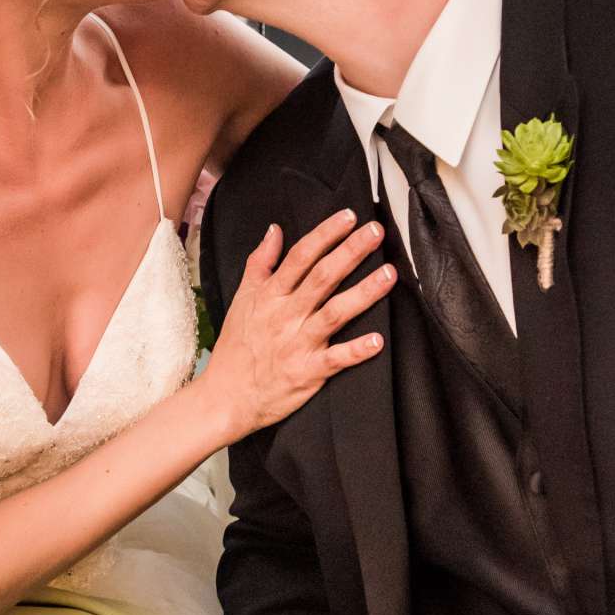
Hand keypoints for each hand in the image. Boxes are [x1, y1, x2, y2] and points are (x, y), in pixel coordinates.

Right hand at [194, 210, 394, 441]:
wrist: (225, 397)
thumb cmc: (236, 348)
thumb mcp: (241, 300)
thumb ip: (259, 263)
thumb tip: (274, 231)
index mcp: (270, 296)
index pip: (301, 257)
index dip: (325, 235)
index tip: (349, 217)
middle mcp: (285, 316)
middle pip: (322, 277)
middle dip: (351, 252)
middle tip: (375, 232)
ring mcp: (297, 344)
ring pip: (334, 312)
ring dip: (363, 293)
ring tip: (389, 275)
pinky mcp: (307, 373)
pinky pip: (336, 360)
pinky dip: (356, 351)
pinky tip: (378, 340)